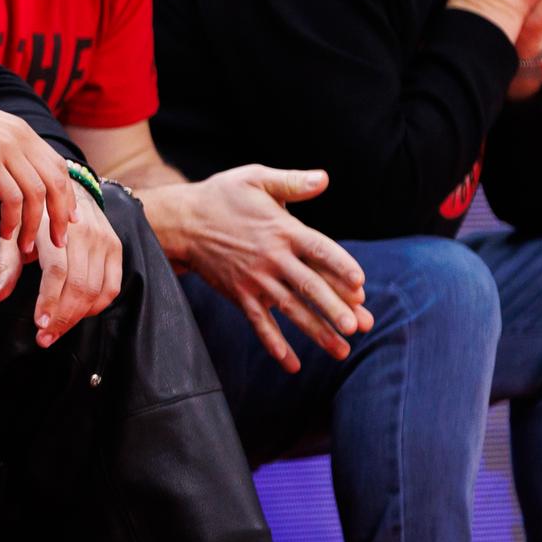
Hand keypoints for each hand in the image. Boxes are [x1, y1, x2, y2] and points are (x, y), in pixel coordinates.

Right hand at [0, 84, 79, 292]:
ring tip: (28, 246)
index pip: (58, 166)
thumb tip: (16, 176)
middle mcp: (21, 138)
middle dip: (60, 216)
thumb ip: (7, 149)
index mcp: (23, 132)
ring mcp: (6, 149)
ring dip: (35, 225)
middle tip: (59, 242)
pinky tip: (4, 232)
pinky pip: (11, 197)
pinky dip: (12, 220)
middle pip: (56, 182)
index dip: (67, 195)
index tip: (68, 219)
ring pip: (37, 194)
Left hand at [0, 181, 122, 346]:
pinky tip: (78, 314)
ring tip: (56, 332)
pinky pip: (111, 287)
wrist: (65, 188)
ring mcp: (103, 239)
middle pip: (78, 285)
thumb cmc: (33, 217)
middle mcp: (83, 232)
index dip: (49, 301)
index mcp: (54, 227)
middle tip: (44, 338)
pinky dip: (96, 306)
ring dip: (76, 318)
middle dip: (61, 317)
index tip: (39, 325)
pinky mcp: (115, 247)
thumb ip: (6, 265)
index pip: (57, 271)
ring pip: (95, 290)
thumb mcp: (13, 234)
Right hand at [144, 167, 371, 372]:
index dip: (340, 265)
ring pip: (290, 309)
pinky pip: (258, 323)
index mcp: (281, 229)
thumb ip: (292, 183)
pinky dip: (274, 343)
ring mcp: (255, 280)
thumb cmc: (222, 196)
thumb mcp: (255, 178)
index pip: (318, 249)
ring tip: (342, 350)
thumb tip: (325, 179)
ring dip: (316, 331)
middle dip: (334, 308)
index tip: (360, 283)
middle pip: (308, 286)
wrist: (181, 221)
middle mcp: (271, 258)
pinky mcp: (239, 294)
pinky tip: (291, 363)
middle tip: (358, 327)